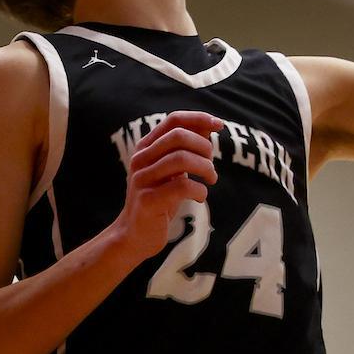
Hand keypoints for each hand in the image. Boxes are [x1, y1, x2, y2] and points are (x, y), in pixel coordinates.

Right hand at [114, 110, 219, 261]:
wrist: (135, 235)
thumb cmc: (159, 199)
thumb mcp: (172, 171)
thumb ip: (186, 149)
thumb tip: (209, 125)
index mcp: (146, 147)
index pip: (173, 120)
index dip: (199, 118)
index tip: (219, 125)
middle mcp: (140, 159)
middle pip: (179, 136)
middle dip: (204, 147)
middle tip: (211, 166)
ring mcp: (142, 180)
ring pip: (181, 159)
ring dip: (205, 168)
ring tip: (210, 180)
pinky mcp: (148, 201)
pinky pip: (182, 187)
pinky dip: (199, 190)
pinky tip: (200, 197)